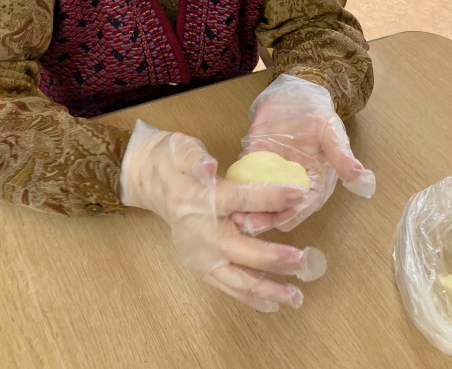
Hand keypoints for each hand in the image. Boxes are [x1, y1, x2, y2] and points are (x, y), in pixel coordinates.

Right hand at [119, 119, 326, 311]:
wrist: (149, 181)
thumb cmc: (171, 160)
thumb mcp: (181, 147)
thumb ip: (195, 158)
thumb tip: (207, 168)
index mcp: (199, 200)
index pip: (241, 200)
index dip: (271, 198)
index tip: (299, 195)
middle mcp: (199, 233)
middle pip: (240, 250)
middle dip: (272, 259)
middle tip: (303, 261)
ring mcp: (199, 254)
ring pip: (235, 278)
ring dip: (266, 289)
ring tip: (295, 295)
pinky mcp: (200, 265)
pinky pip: (227, 285)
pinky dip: (250, 297)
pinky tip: (273, 303)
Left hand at [235, 74, 375, 234]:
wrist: (295, 96)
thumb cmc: (317, 115)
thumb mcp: (332, 132)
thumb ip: (342, 155)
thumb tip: (360, 175)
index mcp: (315, 182)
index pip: (305, 204)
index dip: (293, 213)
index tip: (282, 220)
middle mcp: (292, 184)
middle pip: (279, 208)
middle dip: (266, 218)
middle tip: (250, 225)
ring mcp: (271, 175)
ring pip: (260, 198)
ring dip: (248, 209)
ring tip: (234, 217)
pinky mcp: (254, 162)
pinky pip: (245, 179)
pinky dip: (237, 189)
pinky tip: (225, 195)